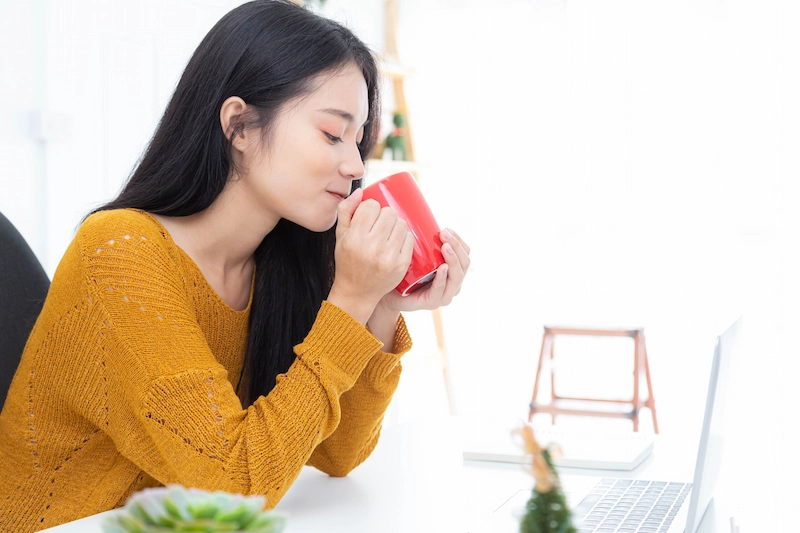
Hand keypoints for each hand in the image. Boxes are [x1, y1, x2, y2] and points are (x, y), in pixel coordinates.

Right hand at [328, 189, 414, 323]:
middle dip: (384, 215)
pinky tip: (395, 241)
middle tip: (380, 224)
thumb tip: (360, 192)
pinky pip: (409, 238)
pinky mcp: (401, 264)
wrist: (357, 292)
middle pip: (388, 213)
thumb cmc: (347, 261)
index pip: (370, 206)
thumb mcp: (340, 237)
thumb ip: (346, 211)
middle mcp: (372, 248)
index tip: (368, 215)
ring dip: (395, 224)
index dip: (370, 207)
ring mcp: (388, 257)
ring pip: (401, 223)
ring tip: (388, 232)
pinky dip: (404, 236)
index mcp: (355, 239)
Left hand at [378, 228, 470, 313]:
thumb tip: (414, 210)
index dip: (459, 240)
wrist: (387, 294)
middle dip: (456, 246)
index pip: (465, 252)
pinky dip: (442, 279)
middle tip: (444, 234)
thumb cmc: (402, 272)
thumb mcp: (416, 252)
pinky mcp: (432, 303)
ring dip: (452, 260)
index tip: (446, 229)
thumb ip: (421, 238)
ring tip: (445, 247)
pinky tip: (442, 268)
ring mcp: (444, 295)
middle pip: (465, 263)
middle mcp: (452, 283)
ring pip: (457, 276)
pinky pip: (440, 291)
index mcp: (452, 269)